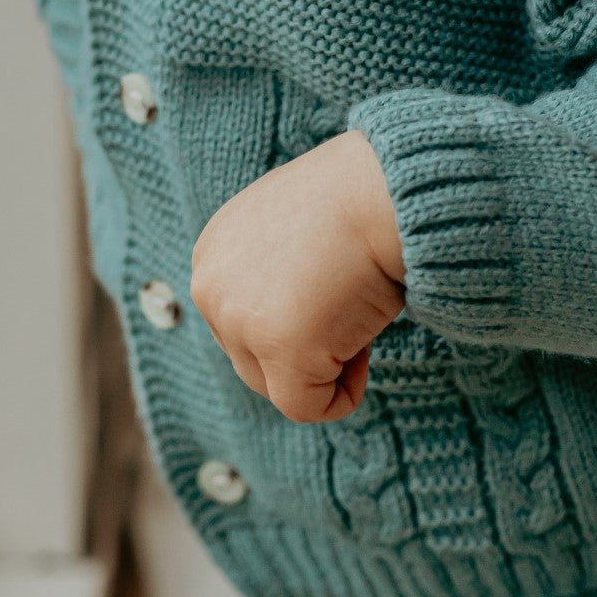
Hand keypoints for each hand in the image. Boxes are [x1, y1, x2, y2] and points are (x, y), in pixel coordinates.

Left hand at [191, 129, 406, 422]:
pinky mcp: (282, 350)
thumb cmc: (355, 197)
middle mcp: (212, 288)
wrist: (384, 188)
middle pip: (251, 359)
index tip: (333, 283)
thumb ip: (271, 269)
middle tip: (350, 300)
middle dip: (305, 345)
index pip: (241, 320)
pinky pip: (308, 407)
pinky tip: (366, 348)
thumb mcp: (289, 224)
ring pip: (277, 386)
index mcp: (212, 253)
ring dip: (324, 364)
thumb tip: (288, 311)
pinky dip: (343, 395)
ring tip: (356, 313)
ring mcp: (242, 322)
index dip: (294, 314)